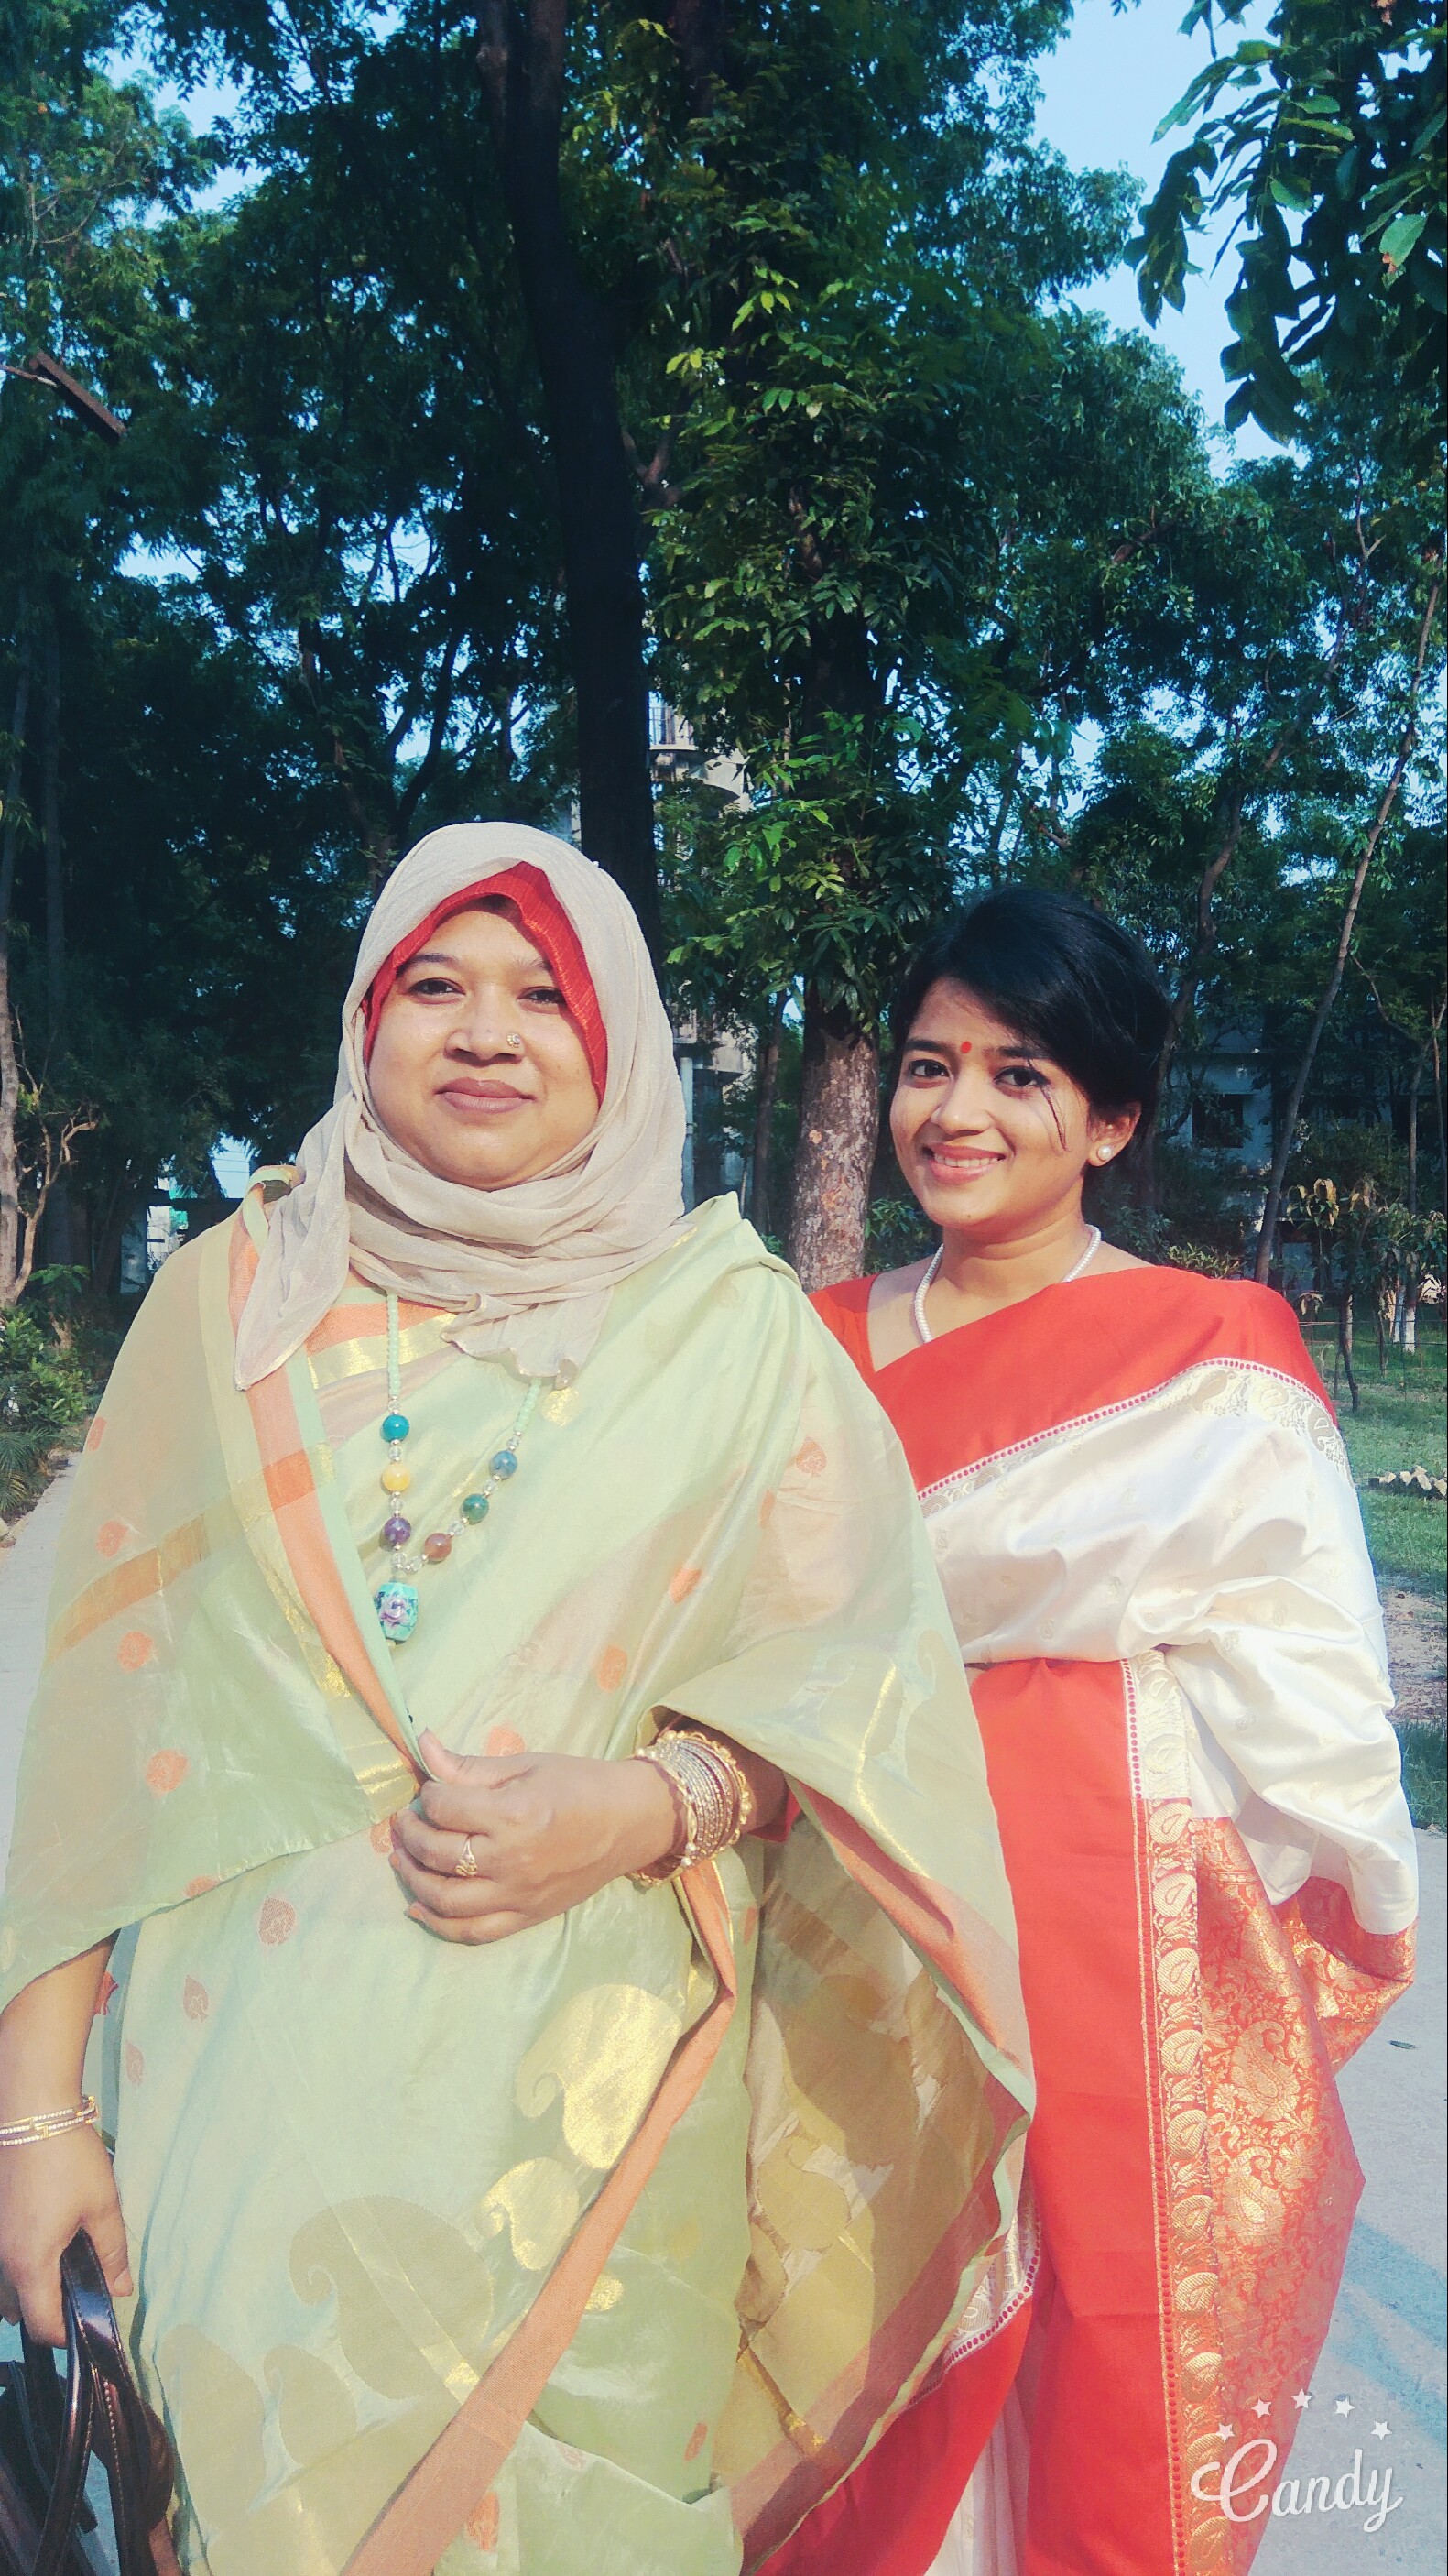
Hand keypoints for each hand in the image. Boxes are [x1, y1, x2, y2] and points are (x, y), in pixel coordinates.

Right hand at [0, 2125, 132, 2345]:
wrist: (33, 2115)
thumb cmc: (71, 2162)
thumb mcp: (103, 2207)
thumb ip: (112, 2254)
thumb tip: (120, 2291)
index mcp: (31, 2265)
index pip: (43, 2326)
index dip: (68, 2334)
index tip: (91, 2322)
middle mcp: (4, 2262)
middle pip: (21, 2311)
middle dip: (49, 2314)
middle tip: (82, 2295)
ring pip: (6, 2289)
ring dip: (31, 2292)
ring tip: (65, 2274)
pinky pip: (4, 2263)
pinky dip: (21, 2269)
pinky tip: (45, 2249)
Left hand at [390, 1731, 679, 1943]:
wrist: (630, 1821)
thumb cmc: (578, 1784)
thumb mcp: (525, 1765)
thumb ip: (469, 1766)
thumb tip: (422, 1746)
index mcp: (515, 1814)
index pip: (446, 1808)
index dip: (428, 1796)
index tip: (430, 1790)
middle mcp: (513, 1859)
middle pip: (438, 1854)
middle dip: (410, 1835)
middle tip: (404, 1822)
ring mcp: (519, 1894)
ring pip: (446, 1900)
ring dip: (414, 1879)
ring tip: (402, 1859)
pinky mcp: (527, 1917)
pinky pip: (472, 1932)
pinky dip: (439, 1924)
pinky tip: (418, 1908)